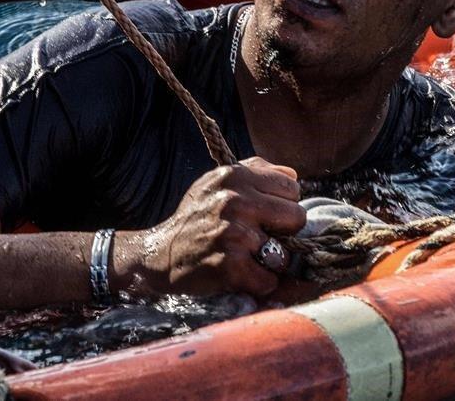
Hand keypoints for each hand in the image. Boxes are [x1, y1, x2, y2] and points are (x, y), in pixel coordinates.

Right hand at [126, 157, 305, 296]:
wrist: (158, 255)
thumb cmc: (194, 218)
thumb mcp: (216, 183)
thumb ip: (255, 171)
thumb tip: (294, 174)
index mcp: (234, 176)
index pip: (292, 187)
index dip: (282, 205)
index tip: (265, 215)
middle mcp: (234, 201)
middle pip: (297, 217)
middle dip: (284, 232)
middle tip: (260, 239)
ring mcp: (233, 234)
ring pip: (285, 253)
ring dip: (270, 262)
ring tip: (248, 258)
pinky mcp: (230, 266)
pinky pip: (269, 280)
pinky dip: (259, 284)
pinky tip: (241, 275)